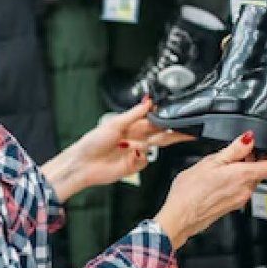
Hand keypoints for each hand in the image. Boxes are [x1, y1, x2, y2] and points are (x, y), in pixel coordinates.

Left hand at [42, 98, 192, 201]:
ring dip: (148, 144)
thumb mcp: (114, 123)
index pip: (153, 120)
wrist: (84, 164)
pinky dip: (141, 157)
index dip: (164, 118)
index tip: (174, 114)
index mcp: (131, 125)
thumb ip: (134, 114)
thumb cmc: (93, 142)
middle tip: (183, 130)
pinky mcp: (133, 165)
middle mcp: (134, 138)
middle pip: (159, 134)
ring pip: (153, 147)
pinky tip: (132, 154)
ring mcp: (134, 152)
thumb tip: (148, 102)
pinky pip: (145, 161)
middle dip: (170, 132)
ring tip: (137, 144)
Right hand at [153, 131, 266, 249]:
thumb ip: (234, 150)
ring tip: (225, 163)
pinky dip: (237, 180)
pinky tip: (219, 178)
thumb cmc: (190, 192)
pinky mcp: (233, 206)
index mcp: (243, 176)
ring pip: (250, 180)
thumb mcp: (211, 162)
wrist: (180, 217)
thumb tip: (249, 139)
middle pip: (260, 172)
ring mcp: (240, 199)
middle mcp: (245, 190)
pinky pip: (241, 189)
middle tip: (243, 150)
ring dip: (244, 169)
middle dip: (255, 160)